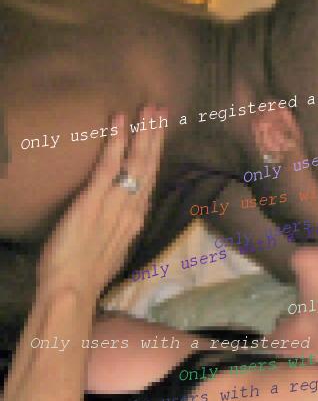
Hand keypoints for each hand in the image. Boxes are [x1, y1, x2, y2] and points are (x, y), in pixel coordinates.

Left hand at [38, 106, 165, 301]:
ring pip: (136, 163)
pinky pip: (109, 167)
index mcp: (136, 218)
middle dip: (156, 136)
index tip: (160, 134)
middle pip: (149, 166)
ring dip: (144, 133)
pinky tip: (121, 122)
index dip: (156, 154)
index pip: (149, 180)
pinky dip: (116, 142)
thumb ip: (123, 229)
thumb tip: (130, 217)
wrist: (72, 290)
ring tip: (149, 109)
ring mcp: (115, 203)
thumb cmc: (88, 275)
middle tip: (161, 110)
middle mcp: (132, 208)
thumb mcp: (115, 251)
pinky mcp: (93, 201)